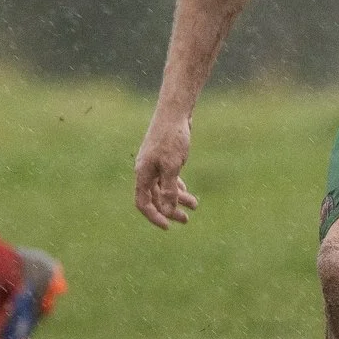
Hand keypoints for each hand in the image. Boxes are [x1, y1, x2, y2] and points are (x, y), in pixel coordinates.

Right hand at [134, 111, 200, 229]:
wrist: (174, 112)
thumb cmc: (172, 138)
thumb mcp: (173, 166)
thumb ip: (169, 189)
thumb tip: (168, 211)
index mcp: (143, 173)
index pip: (142, 203)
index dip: (154, 216)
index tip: (167, 227)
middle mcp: (146, 170)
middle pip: (154, 198)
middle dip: (169, 210)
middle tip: (186, 220)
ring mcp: (154, 164)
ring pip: (163, 188)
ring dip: (177, 199)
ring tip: (195, 206)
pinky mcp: (164, 158)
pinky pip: (167, 178)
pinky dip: (177, 187)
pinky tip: (187, 193)